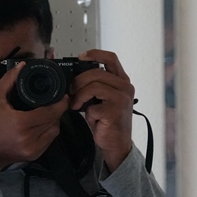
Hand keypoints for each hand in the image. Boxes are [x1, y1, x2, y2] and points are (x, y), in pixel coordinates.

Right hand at [0, 63, 68, 176]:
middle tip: (57, 102)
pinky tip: (43, 124)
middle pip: (54, 121)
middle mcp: (28, 138)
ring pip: (55, 131)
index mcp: (21, 123)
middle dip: (58, 110)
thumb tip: (22, 66)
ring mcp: (33, 149)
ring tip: (48, 112)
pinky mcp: (35, 155)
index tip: (63, 96)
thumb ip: (8, 80)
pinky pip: (50, 140)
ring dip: (54, 121)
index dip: (60, 104)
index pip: (49, 112)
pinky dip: (49, 131)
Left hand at [69, 50, 134, 171]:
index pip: (111, 59)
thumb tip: (72, 77)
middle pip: (96, 73)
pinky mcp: (115, 112)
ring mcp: (122, 99)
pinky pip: (93, 106)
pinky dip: (88, 112)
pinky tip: (92, 118)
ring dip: (79, 96)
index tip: (80, 57)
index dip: (95, 54)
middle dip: (78, 81)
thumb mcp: (101, 98)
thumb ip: (93, 85)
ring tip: (76, 105)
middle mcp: (125, 87)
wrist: (116, 143)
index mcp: (122, 81)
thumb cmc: (107, 120)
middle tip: (71, 91)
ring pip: (93, 87)